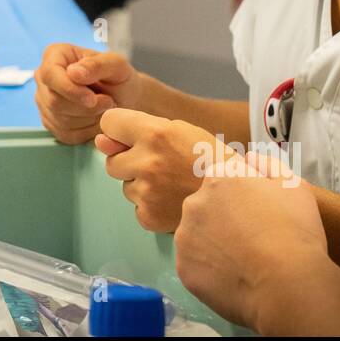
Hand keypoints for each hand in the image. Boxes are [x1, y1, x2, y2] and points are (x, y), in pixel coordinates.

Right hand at [34, 45, 142, 144]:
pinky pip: (65, 134)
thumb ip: (97, 65)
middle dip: (85, 107)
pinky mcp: (51, 123)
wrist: (125, 99)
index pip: (49, 74)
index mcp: (55, 55)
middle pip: (54, 100)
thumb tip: (73, 73)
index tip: (91, 98)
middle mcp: (44, 78)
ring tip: (106, 108)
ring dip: (89, 119)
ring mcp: (44, 101)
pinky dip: (86, 131)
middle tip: (109, 102)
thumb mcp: (116, 65)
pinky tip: (98, 120)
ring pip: (60, 119)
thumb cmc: (119, 78)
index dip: (69, 89)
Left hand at [97, 109, 234, 231]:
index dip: (119, 129)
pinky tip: (172, 201)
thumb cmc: (214, 161)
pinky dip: (150, 206)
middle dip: (130, 162)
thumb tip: (99, 140)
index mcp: (155, 134)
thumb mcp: (182, 131)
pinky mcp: (148, 217)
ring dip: (141, 185)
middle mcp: (146, 162)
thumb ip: (138, 131)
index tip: (131, 136)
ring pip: (125, 186)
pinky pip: (136, 207)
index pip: (109, 123)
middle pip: (111, 160)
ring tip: (172, 185)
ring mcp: (146, 192)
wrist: (239, 201)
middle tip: (161, 167)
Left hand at [174, 151, 326, 329]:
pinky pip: (194, 264)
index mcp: (218, 178)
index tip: (257, 215)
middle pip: (205, 207)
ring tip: (241, 261)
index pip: (222, 181)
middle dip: (223, 218)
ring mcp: (184, 236)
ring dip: (213, 243)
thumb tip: (249, 158)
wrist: (287, 284)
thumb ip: (267, 164)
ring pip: (197, 236)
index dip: (241, 199)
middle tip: (250, 239)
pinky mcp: (182, 268)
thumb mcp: (294, 185)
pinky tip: (231, 277)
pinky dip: (208, 269)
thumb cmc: (294, 230)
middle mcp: (193, 202)